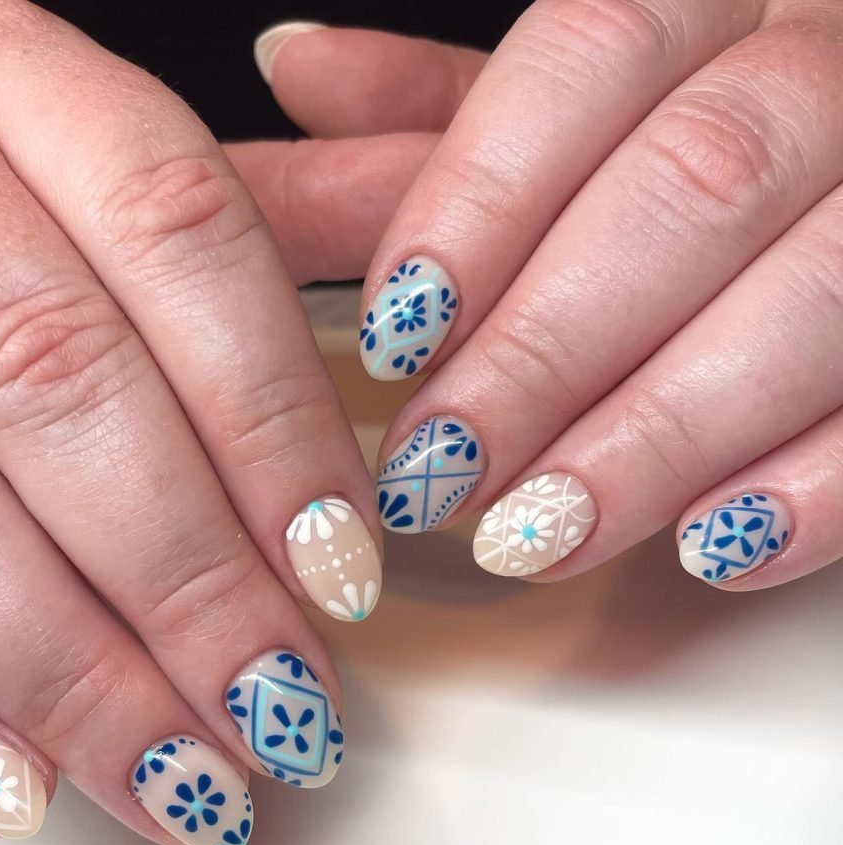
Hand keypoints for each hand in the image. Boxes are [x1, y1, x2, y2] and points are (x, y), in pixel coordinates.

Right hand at [0, 0, 429, 844]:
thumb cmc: (3, 197)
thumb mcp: (131, 179)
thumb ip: (265, 260)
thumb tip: (393, 401)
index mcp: (17, 81)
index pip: (181, 238)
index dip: (273, 424)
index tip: (340, 574)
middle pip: (52, 382)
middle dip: (181, 579)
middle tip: (275, 708)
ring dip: (66, 674)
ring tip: (180, 777)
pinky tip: (21, 783)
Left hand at [263, 3, 842, 589]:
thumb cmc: (693, 150)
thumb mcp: (569, 117)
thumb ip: (441, 115)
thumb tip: (298, 65)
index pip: (591, 55)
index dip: (479, 203)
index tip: (394, 336)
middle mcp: (835, 66)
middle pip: (692, 188)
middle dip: (547, 352)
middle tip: (442, 473)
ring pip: (814, 294)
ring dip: (656, 438)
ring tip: (536, 534)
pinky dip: (817, 488)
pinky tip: (706, 547)